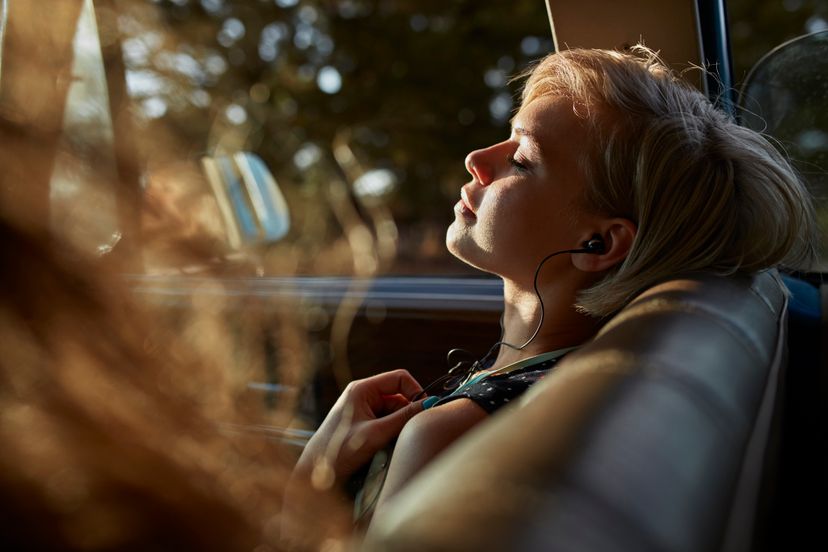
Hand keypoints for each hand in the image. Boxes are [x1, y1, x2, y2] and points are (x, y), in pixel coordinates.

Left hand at [294, 369, 424, 487]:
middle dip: (408, 412)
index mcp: (362, 388)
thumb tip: (430, 405)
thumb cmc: (339, 450)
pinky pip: (387, 421)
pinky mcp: (364, 422)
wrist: (315, 472)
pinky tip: (389, 445)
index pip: (399, 378)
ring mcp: (363, 408)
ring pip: (394, 410)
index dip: (416, 391)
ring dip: (400, 424)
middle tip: (413, 430)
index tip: (426, 409)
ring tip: (396, 441)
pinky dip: (393, 431)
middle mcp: (363, 394)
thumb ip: (404, 418)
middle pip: (399, 395)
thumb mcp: (377, 433)